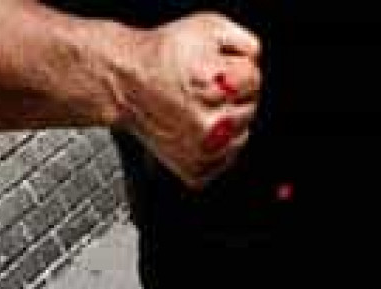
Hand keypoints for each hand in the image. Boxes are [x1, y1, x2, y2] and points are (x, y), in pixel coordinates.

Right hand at [118, 12, 260, 189]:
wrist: (123, 82)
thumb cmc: (163, 54)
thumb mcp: (208, 26)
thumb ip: (245, 42)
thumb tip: (257, 63)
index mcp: (214, 87)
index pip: (253, 80)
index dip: (236, 70)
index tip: (215, 69)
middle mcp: (210, 124)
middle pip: (250, 109)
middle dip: (232, 96)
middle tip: (202, 88)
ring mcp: (202, 151)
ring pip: (241, 137)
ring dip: (227, 122)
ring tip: (196, 106)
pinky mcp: (195, 170)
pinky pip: (224, 160)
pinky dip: (215, 146)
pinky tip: (193, 127)